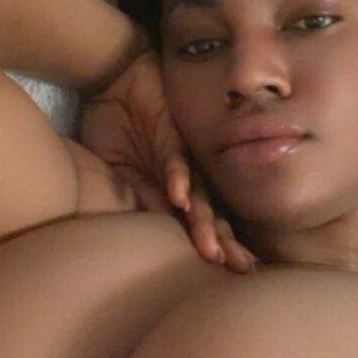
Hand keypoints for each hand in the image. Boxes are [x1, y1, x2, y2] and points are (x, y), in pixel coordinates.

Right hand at [77, 49, 256, 273]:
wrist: (116, 81)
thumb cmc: (116, 127)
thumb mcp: (119, 172)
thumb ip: (138, 198)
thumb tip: (152, 235)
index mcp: (173, 190)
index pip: (196, 226)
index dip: (212, 248)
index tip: (227, 276)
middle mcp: (185, 178)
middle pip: (210, 216)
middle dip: (225, 244)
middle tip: (241, 270)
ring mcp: (182, 158)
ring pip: (200, 195)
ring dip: (205, 223)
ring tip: (213, 250)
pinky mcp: (172, 136)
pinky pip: (176, 161)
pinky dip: (177, 179)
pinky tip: (179, 199)